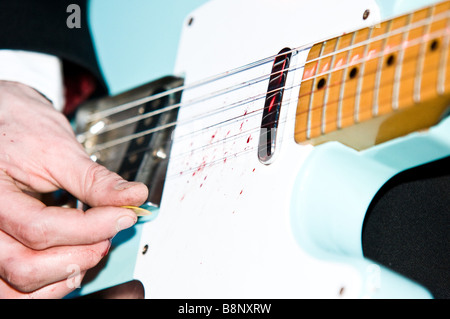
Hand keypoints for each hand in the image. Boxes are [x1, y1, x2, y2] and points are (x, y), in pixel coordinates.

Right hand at [0, 81, 147, 297]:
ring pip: (19, 285)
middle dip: (80, 256)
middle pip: (25, 266)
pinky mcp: (1, 249)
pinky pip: (17, 286)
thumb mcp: (58, 149)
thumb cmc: (20, 129)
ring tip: (94, 248)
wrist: (3, 121)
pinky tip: (75, 263)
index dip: (91, 228)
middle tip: (110, 235)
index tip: (124, 216)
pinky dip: (51, 281)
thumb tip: (132, 197)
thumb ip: (94, 179)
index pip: (41, 229)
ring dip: (66, 274)